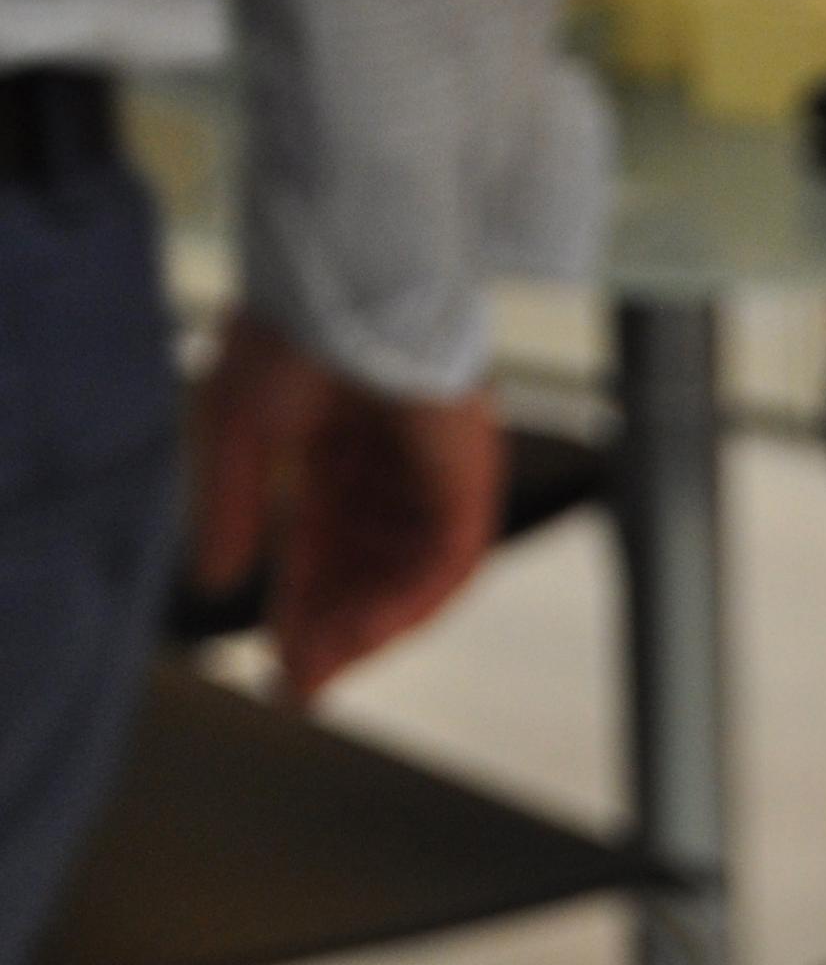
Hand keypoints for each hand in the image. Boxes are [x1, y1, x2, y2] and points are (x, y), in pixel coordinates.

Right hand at [190, 312, 505, 700]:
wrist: (344, 281)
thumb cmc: (293, 325)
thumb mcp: (237, 427)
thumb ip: (234, 508)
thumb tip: (215, 582)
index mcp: (341, 442)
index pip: (326, 543)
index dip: (301, 604)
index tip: (278, 663)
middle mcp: (394, 464)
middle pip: (368, 570)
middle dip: (332, 630)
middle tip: (299, 684)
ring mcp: (437, 472)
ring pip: (408, 575)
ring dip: (366, 628)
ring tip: (323, 668)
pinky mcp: (470, 476)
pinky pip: (447, 562)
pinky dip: (407, 604)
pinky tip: (365, 635)